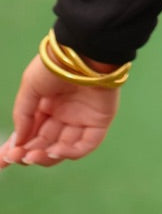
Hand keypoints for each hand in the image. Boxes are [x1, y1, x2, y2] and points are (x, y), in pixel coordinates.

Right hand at [0, 54, 120, 168]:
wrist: (84, 52)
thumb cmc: (56, 64)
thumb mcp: (30, 86)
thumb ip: (23, 115)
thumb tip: (17, 142)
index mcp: (47, 105)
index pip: (31, 133)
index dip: (17, 148)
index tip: (1, 161)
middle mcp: (64, 114)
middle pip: (44, 144)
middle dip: (28, 154)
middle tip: (15, 156)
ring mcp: (81, 119)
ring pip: (62, 148)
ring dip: (45, 157)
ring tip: (31, 156)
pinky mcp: (99, 122)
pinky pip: (85, 145)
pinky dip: (69, 153)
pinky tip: (53, 151)